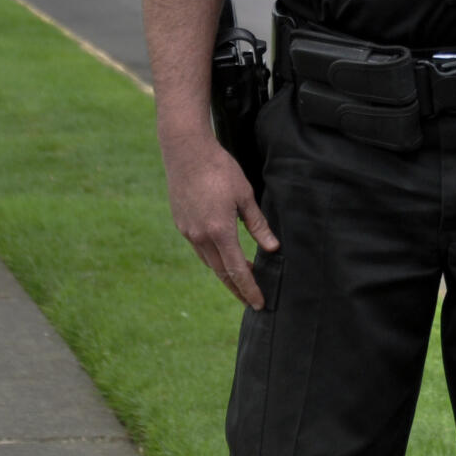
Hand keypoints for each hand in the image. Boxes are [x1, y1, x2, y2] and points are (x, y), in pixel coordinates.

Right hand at [160, 134, 278, 307]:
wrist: (186, 151)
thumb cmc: (220, 169)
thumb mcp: (245, 195)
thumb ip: (258, 224)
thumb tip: (273, 248)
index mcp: (220, 231)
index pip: (238, 270)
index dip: (250, 289)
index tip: (259, 304)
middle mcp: (201, 237)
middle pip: (222, 273)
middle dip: (238, 288)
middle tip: (252, 300)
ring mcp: (188, 232)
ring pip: (209, 262)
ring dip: (225, 274)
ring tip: (241, 280)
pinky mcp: (182, 224)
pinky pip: (199, 249)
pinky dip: (213, 258)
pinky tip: (222, 256)